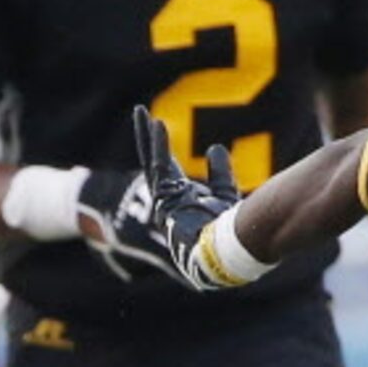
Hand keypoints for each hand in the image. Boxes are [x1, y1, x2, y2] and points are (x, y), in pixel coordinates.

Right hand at [86, 106, 244, 289]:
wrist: (226, 254)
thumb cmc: (226, 232)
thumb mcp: (224, 195)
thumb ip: (219, 173)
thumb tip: (214, 147)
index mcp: (181, 200)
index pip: (168, 169)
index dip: (163, 147)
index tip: (159, 125)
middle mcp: (170, 201)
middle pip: (155, 163)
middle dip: (148, 139)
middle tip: (141, 114)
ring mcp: (165, 202)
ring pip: (152, 163)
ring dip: (146, 137)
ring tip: (141, 112)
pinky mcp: (166, 201)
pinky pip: (160, 168)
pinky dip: (158, 146)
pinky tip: (157, 124)